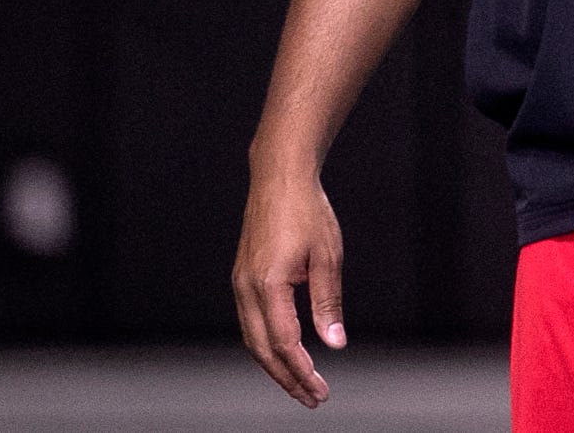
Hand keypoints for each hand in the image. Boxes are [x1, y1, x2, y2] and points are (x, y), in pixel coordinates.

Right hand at [233, 170, 345, 408]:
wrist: (280, 177)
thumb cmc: (307, 210)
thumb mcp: (327, 256)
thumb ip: (328, 303)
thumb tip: (334, 343)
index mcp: (267, 284)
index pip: (284, 343)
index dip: (302, 371)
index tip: (320, 390)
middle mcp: (246, 288)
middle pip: (263, 349)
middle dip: (286, 378)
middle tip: (312, 397)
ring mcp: (239, 283)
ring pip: (253, 339)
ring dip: (275, 365)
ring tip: (300, 383)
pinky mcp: (242, 278)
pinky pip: (251, 322)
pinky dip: (266, 344)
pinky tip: (284, 352)